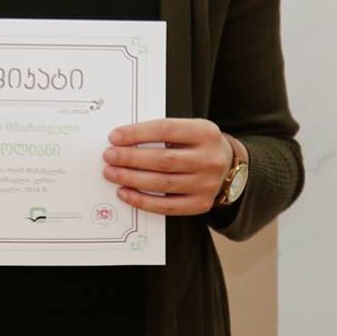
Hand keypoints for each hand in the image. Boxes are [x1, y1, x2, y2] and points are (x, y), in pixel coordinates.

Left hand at [103, 118, 235, 215]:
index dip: (138, 133)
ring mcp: (207, 184)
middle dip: (131, 158)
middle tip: (109, 156)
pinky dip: (143, 200)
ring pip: (163, 183)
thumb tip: (121, 140)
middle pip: (164, 160)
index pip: (166, 130)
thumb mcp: (188, 129)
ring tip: (111, 173)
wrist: (227, 165)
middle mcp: (210, 159)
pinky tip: (125, 192)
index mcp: (205, 133)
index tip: (115, 137)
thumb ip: (161, 133)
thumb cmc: (197, 144)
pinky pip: (167, 206)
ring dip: (132, 178)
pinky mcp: (201, 204)